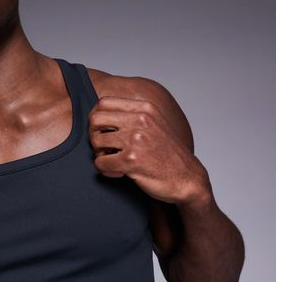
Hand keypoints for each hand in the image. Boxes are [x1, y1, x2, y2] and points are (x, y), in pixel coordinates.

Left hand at [88, 96, 210, 204]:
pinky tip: (119, 173)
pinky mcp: (131, 160)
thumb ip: (132, 115)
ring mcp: (135, 139)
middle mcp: (139, 120)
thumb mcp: (154, 124)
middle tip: (105, 149)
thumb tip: (97, 115)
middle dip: (94, 136)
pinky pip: (100, 163)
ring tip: (114, 162)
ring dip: (100, 155)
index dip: (96, 118)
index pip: (103, 103)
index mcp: (144, 109)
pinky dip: (106, 171)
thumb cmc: (167, 154)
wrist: (187, 178)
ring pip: (95, 142)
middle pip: (94, 120)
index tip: (101, 132)